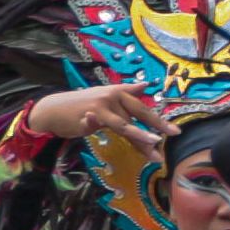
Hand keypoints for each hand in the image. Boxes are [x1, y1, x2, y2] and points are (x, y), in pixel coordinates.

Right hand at [21, 82, 171, 148]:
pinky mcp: (85, 117)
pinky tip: (95, 122)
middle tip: (174, 135)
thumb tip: (144, 85)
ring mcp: (99, 107)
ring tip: (154, 144)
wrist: (54, 109)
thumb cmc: (81, 106)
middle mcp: (111, 97)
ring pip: (123, 124)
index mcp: (118, 93)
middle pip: (138, 113)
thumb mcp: (105, 97)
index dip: (159, 119)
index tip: (175, 131)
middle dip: (157, 125)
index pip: (142, 107)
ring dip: (139, 135)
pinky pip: (95, 122)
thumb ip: (126, 93)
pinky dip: (94, 122)